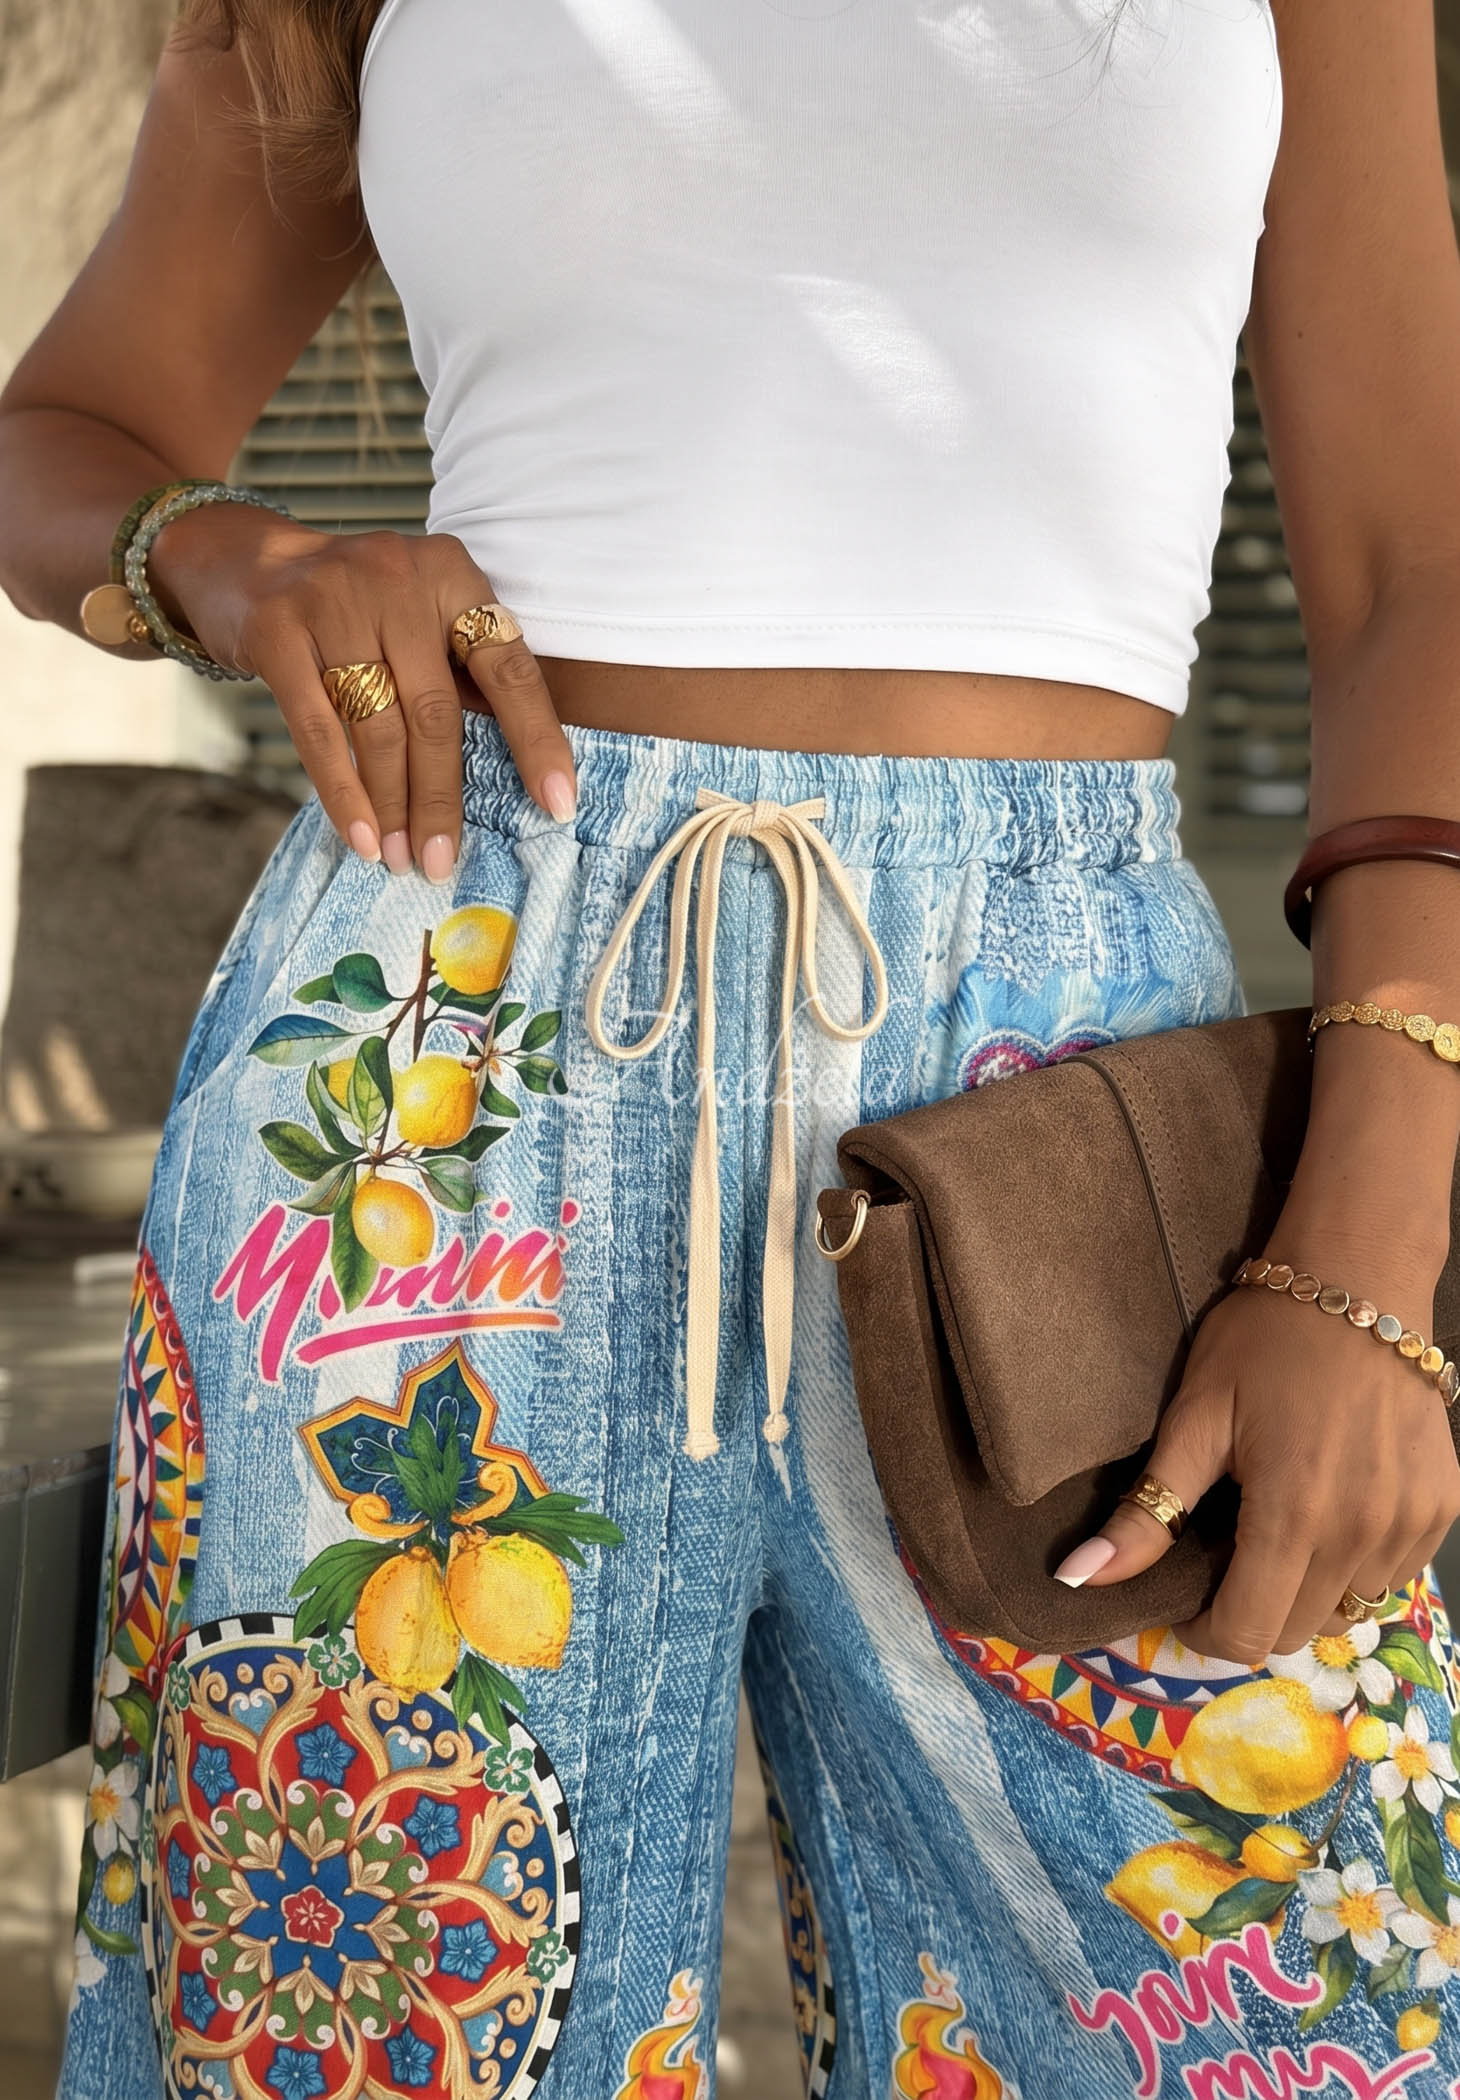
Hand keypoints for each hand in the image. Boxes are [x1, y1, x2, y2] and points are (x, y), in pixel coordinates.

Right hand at [147, 503, 575, 874]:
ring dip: (391, 805)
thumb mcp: (421, 616)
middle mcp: (397, 577)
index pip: (508, 668)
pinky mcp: (278, 630)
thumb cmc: (360, 612)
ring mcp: (333, 599)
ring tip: (398, 859)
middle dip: (440, 798)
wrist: (249, 566)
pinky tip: (360, 837)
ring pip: (377, 726)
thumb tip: (510, 776)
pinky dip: (342, 793)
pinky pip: (317, 730)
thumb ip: (460, 672)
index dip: (537, 741)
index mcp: (452, 574)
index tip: (557, 806)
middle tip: (441, 861)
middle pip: (434, 711)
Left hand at [1055, 1238, 1459, 1664]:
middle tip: (1224, 1557)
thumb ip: (1146, 1512)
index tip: (1183, 1600)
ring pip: (1346, 1610)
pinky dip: (1353, 1567)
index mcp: (1292, 1516)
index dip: (1204, 1632)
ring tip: (1276, 1530)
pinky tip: (1328, 1513)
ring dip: (1304, 1591)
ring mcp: (1410, 1525)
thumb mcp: (1194, 1418)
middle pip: (1296, 1631)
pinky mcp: (1442, 1509)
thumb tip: (1076, 1579)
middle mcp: (1360, 1534)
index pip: (1246, 1633)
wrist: (1360, 1279)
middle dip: (1249, 1611)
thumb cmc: (1263, 1339)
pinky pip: (1391, 1576)